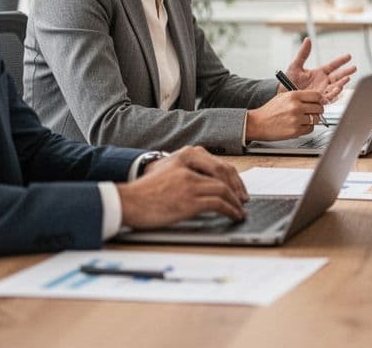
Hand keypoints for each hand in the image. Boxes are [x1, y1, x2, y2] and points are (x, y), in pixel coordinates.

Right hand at [118, 145, 247, 227]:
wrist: (127, 201)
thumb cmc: (145, 191)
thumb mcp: (168, 171)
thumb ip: (187, 172)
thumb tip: (210, 185)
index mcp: (185, 155)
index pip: (219, 164)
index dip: (233, 178)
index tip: (238, 188)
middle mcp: (189, 165)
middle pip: (225, 174)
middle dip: (238, 189)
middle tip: (244, 200)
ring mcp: (190, 182)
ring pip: (224, 190)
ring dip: (236, 202)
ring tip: (240, 210)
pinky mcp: (189, 200)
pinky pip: (218, 204)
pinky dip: (231, 210)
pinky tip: (234, 215)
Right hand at [246, 88, 326, 140]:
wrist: (258, 123)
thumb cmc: (270, 111)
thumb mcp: (283, 97)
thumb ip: (299, 97)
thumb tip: (315, 99)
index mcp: (294, 96)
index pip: (317, 96)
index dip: (319, 99)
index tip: (319, 102)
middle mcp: (296, 107)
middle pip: (319, 108)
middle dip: (317, 110)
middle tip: (313, 111)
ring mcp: (296, 119)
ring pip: (316, 119)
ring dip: (312, 120)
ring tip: (304, 119)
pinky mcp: (295, 131)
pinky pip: (310, 129)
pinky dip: (307, 128)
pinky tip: (299, 125)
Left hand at [284, 37, 355, 100]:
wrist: (283, 95)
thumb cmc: (288, 81)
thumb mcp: (295, 65)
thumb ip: (303, 53)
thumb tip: (307, 40)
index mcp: (319, 73)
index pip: (333, 66)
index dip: (341, 61)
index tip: (349, 56)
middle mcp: (323, 82)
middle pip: (338, 76)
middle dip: (346, 72)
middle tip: (354, 68)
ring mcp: (322, 91)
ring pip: (335, 87)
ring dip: (342, 83)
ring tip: (347, 78)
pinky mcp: (319, 100)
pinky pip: (329, 97)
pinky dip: (334, 93)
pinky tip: (338, 89)